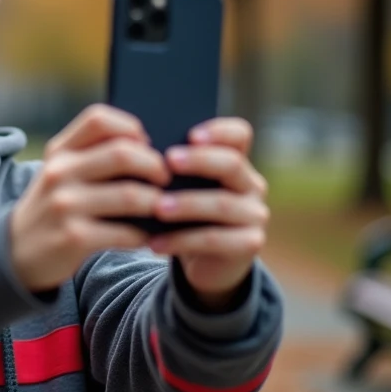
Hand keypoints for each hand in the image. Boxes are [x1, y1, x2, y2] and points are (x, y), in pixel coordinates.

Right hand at [9, 104, 169, 291]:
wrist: (18, 250)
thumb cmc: (55, 205)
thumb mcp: (61, 171)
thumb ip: (93, 153)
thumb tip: (149, 147)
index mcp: (60, 151)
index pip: (98, 119)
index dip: (131, 127)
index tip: (146, 145)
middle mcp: (59, 173)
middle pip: (122, 153)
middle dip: (155, 166)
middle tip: (165, 179)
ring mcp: (65, 205)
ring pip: (130, 195)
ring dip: (157, 203)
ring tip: (162, 208)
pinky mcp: (74, 237)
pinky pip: (127, 232)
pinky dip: (144, 234)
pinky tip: (146, 235)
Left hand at [148, 118, 269, 309]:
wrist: (203, 261)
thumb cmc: (185, 215)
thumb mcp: (179, 190)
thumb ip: (171, 171)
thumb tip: (137, 151)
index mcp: (234, 162)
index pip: (239, 134)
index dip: (219, 130)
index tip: (190, 134)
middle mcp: (250, 184)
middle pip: (231, 164)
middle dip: (198, 161)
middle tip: (166, 161)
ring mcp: (254, 214)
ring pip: (222, 204)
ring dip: (186, 204)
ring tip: (156, 207)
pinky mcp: (250, 243)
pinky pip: (215, 239)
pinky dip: (181, 240)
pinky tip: (155, 242)